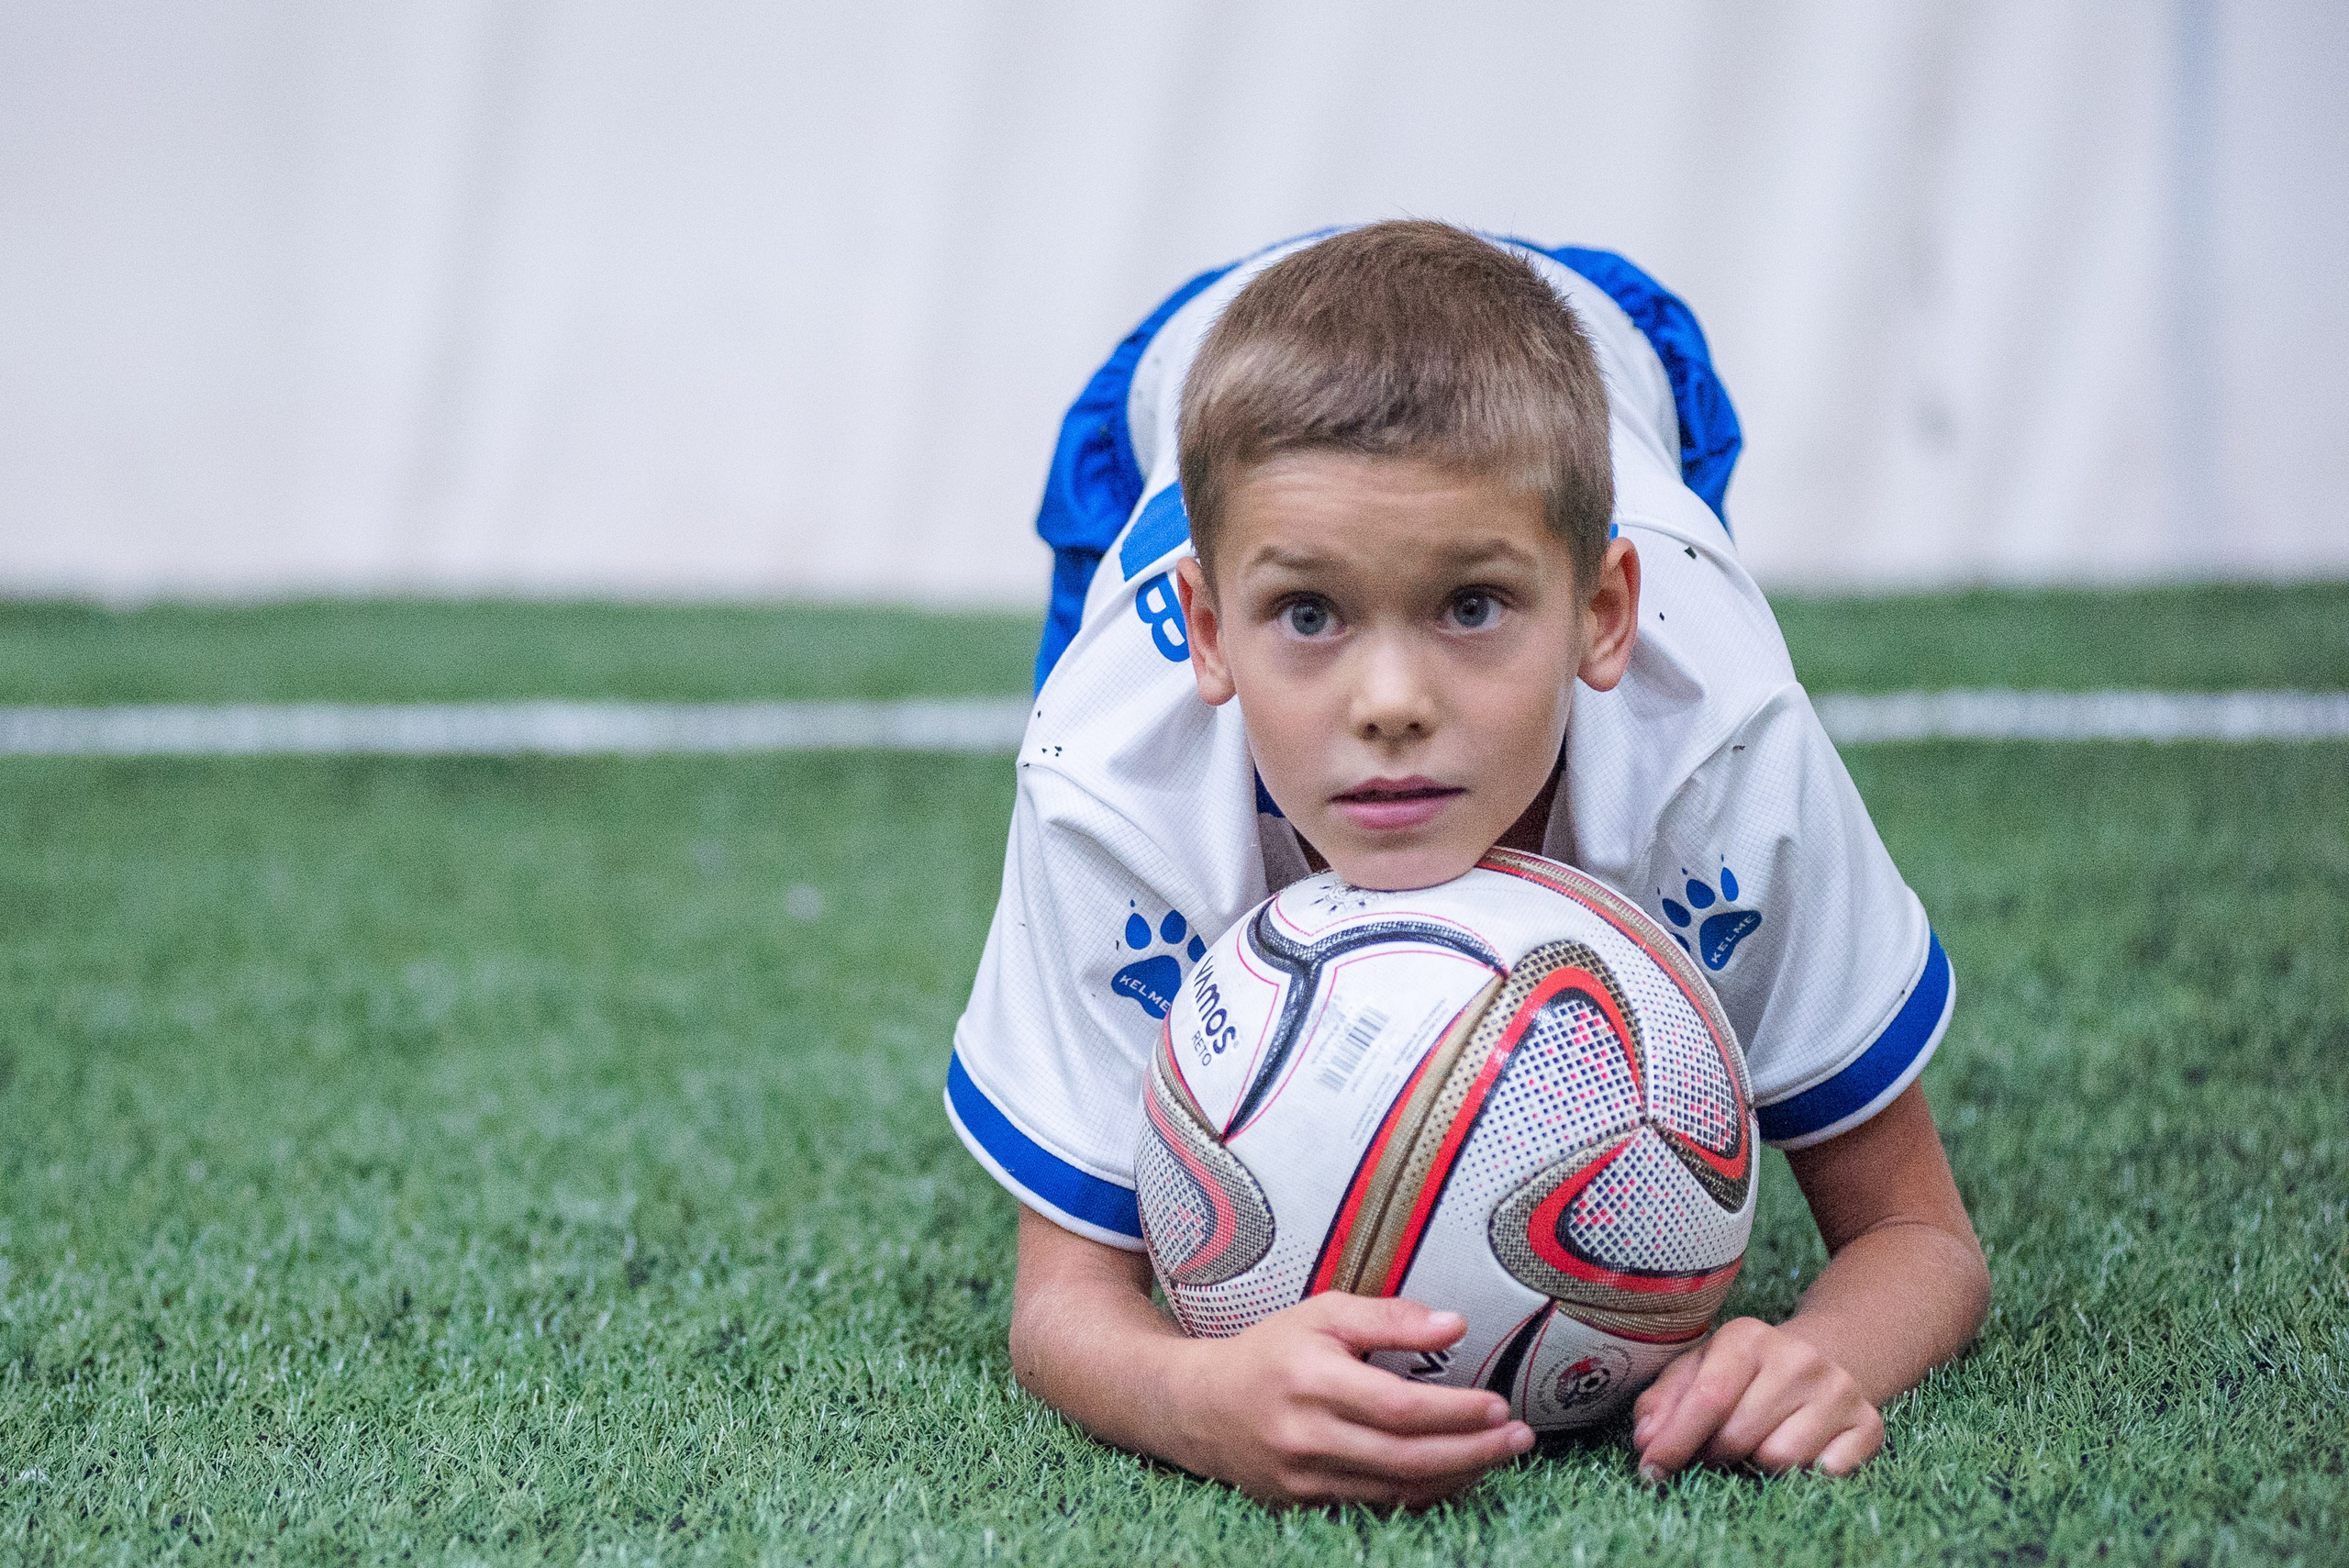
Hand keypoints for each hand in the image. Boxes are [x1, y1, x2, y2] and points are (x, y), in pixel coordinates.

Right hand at [1165, 1293, 1535, 1506]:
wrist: (1202, 1407)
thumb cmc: (1272, 1351)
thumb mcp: (1323, 1314)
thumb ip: (1390, 1317)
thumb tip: (1456, 1325)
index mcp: (1312, 1377)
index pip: (1399, 1406)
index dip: (1455, 1411)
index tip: (1500, 1405)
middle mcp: (1307, 1432)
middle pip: (1405, 1455)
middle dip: (1472, 1450)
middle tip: (1519, 1439)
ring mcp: (1304, 1475)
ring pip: (1396, 1487)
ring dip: (1456, 1475)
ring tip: (1498, 1455)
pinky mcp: (1305, 1502)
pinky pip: (1377, 1503)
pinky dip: (1421, 1493)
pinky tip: (1454, 1474)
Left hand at [1629, 1317, 1883, 1479]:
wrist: (1821, 1360)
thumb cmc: (1742, 1374)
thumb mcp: (1696, 1372)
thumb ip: (1662, 1403)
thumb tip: (1646, 1441)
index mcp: (1747, 1336)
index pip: (1708, 1398)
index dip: (1675, 1441)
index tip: (1651, 1471)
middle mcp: (1798, 1357)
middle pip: (1739, 1435)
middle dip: (1714, 1455)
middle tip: (1713, 1451)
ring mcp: (1838, 1389)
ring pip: (1780, 1459)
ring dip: (1756, 1466)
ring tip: (1754, 1447)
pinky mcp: (1868, 1423)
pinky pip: (1826, 1473)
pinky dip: (1804, 1475)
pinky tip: (1797, 1452)